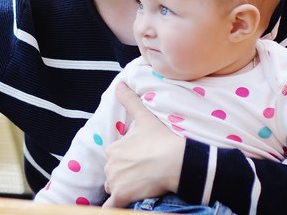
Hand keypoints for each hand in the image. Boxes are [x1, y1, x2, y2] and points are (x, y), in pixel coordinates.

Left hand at [101, 82, 184, 208]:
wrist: (176, 161)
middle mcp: (110, 165)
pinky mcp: (122, 196)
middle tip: (144, 175)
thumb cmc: (162, 139)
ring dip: (122, 190)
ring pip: (114, 189)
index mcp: (113, 149)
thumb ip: (130, 101)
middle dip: (124, 176)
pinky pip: (110, 207)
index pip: (115, 159)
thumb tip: (119, 84)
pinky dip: (110, 208)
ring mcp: (115, 181)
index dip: (127, 162)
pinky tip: (115, 207)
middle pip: (114, 174)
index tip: (142, 162)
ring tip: (140, 187)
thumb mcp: (145, 117)